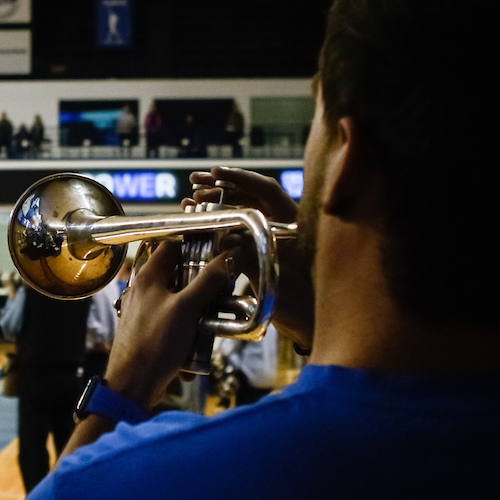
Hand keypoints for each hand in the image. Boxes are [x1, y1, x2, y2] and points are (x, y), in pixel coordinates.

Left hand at [104, 241, 232, 407]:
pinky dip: (187, 334)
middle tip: (220, 293)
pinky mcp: (149, 334)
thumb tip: (231, 256)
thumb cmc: (153, 346)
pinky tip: (195, 348)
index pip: (171, 246)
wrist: (131, 387)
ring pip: (179, 303)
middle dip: (202, 286)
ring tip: (210, 324)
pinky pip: (174, 326)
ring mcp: (144, 313)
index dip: (194, 246)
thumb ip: (209, 281)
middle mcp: (142, 292)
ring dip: (198, 314)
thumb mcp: (187, 309)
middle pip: (178, 276)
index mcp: (147, 278)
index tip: (217, 252)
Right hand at [188, 166, 314, 349]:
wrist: (310, 325)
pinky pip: (237, 228)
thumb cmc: (302, 305)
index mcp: (295, 226)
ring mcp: (271, 236)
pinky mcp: (260, 249)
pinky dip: (217, 222)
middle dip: (221, 187)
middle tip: (195, 183)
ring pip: (241, 210)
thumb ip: (249, 259)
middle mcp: (283, 225)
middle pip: (250, 196)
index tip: (216, 174)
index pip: (267, 191)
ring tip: (190, 198)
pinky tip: (197, 219)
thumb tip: (224, 240)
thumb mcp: (275, 282)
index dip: (242, 179)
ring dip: (215, 202)